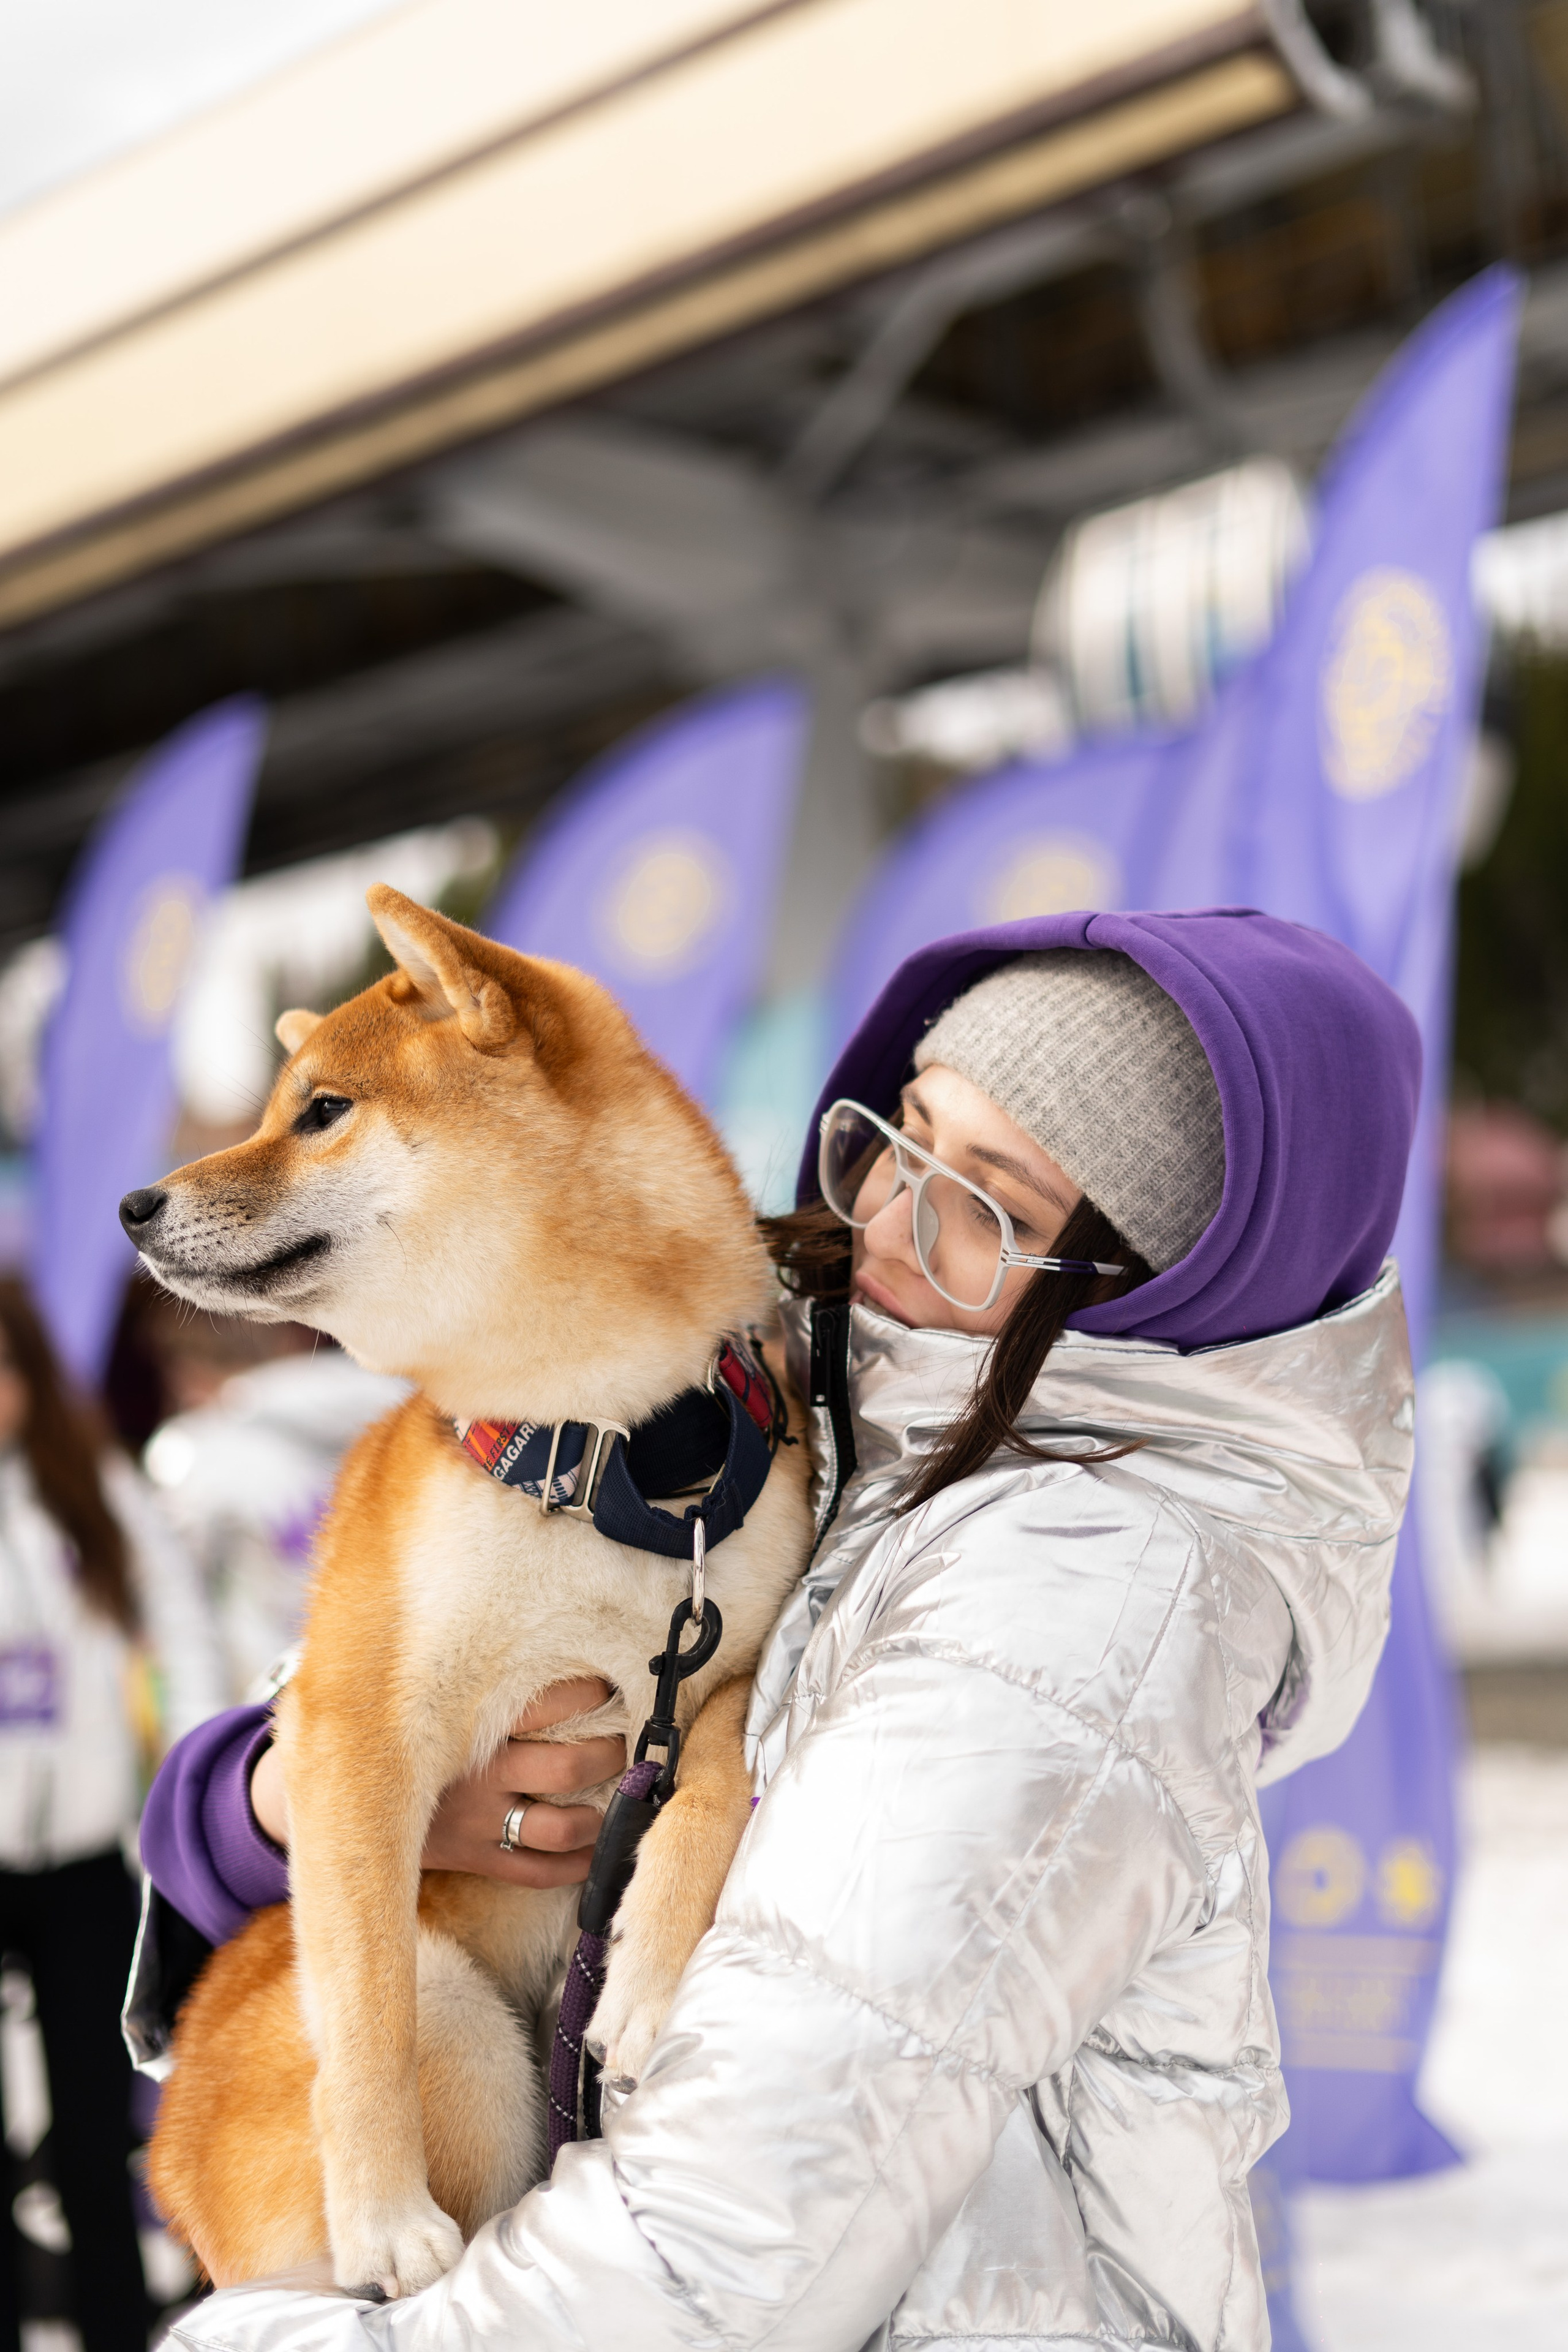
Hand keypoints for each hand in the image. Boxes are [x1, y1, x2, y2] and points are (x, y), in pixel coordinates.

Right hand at [247, 1678, 626, 1887]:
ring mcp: (476, 1824)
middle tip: (631, 1736)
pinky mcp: (473, 1860)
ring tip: (629, 1790)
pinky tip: (601, 1848)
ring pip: (562, 1825)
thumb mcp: (404, 1678)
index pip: (546, 1704)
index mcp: (461, 1722)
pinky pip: (537, 1872)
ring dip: (605, 1810)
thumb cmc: (376, 1721)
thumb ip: (452, 1648)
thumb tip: (498, 1570)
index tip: (615, 1679)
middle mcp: (476, 1775)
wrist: (319, 1799)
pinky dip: (578, 1864)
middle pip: (569, 1766)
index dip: (590, 1692)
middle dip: (610, 1752)